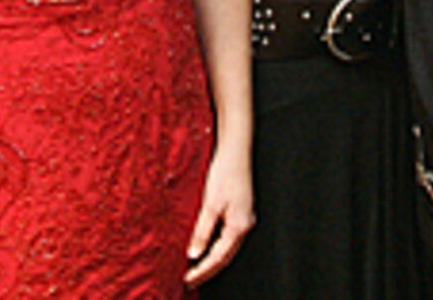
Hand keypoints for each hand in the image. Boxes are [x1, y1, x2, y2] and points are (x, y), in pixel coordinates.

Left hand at [182, 146, 253, 285]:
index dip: (202, 270)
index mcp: (239, 226)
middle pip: (225, 256)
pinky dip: (216, 247)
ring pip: (227, 248)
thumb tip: (194, 254)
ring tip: (195, 270)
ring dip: (211, 261)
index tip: (188, 279)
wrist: (236, 152)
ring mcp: (244, 219)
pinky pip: (228, 238)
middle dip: (207, 270)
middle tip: (190, 281)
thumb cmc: (225, 173)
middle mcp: (244, 225)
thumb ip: (202, 231)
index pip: (218, 257)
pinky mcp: (240, 212)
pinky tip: (205, 248)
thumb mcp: (210, 203)